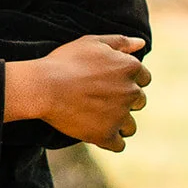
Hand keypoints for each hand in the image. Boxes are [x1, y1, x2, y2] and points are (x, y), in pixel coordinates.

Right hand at [5, 34, 149, 150]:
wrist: (44, 86)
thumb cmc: (66, 61)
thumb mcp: (92, 42)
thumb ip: (121, 42)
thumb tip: (142, 43)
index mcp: (131, 68)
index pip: (144, 78)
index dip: (127, 80)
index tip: (109, 83)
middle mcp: (131, 92)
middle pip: (139, 102)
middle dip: (124, 101)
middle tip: (100, 99)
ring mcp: (120, 115)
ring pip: (130, 126)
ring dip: (119, 124)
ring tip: (97, 119)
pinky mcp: (106, 135)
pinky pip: (119, 145)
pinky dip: (110, 141)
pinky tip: (96, 134)